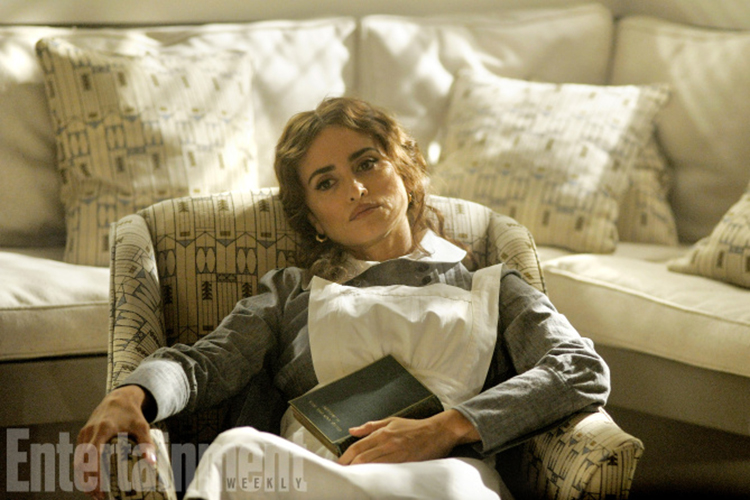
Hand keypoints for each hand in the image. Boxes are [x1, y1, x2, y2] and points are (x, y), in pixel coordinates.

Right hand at [75, 385, 155, 498]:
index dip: (93, 474)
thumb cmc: (131, 413)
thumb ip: (146, 443)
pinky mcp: (83, 437)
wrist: (119, 398)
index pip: (93, 455)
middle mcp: (89, 432)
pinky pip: (79, 456)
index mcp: (103, 429)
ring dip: (84, 478)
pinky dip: (83, 469)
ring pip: (78, 461)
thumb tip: (151, 463)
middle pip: (82, 462)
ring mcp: (84, 434)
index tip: (100, 489)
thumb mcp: (142, 426)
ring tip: (95, 494)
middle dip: (88, 482)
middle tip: (99, 497)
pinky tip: (92, 480)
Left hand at [337, 409, 479, 465]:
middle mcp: (387, 442)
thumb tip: (352, 430)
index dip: (346, 456)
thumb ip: (370, 427)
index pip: (358, 446)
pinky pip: (388, 470)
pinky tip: (371, 479)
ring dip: (361, 472)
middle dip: (350, 466)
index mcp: (383, 432)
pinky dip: (377, 475)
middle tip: (341, 474)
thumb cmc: (414, 427)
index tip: (339, 464)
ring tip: (352, 478)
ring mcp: (397, 454)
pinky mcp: (406, 462)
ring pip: (373, 465)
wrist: (437, 431)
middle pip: (362, 457)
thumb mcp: (391, 421)